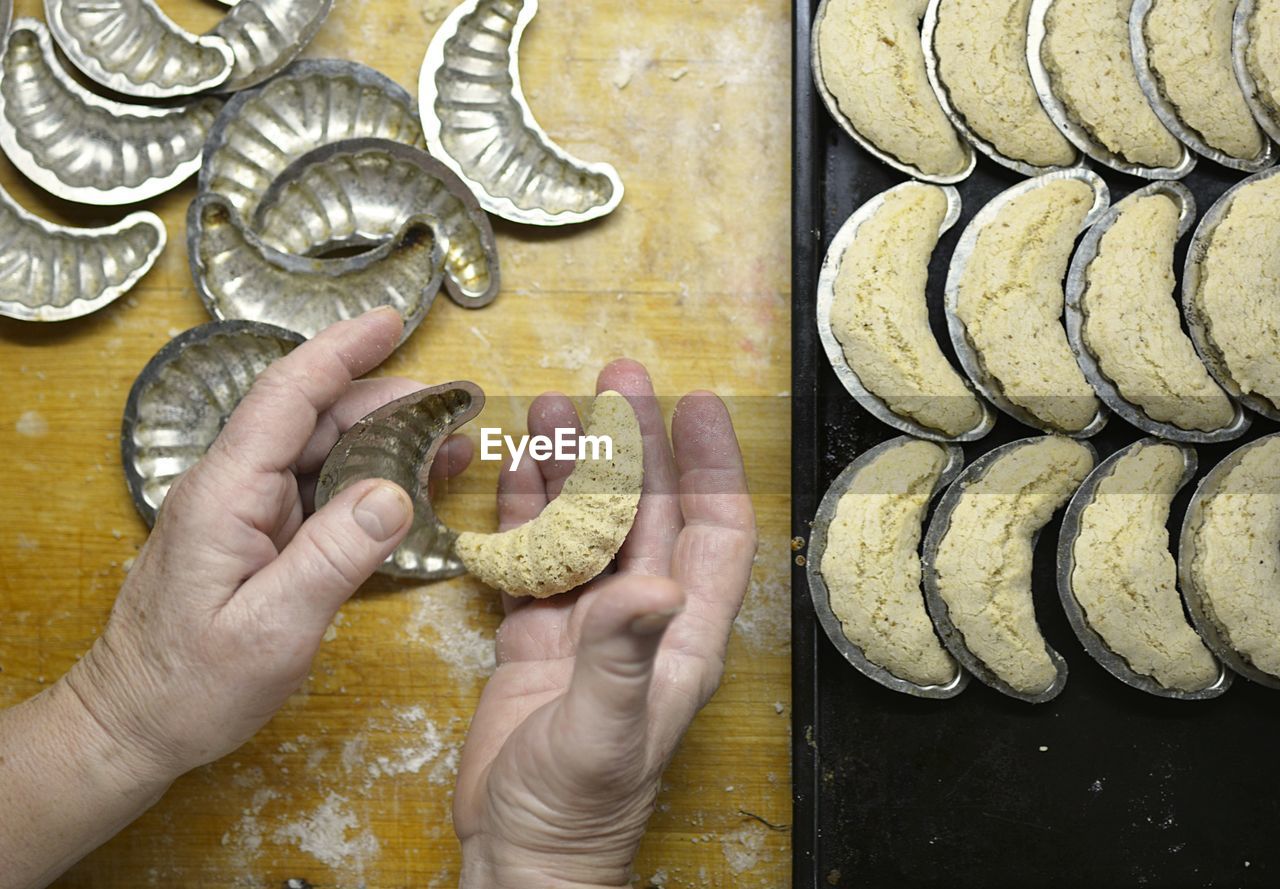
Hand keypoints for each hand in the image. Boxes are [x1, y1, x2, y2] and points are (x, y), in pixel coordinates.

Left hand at [62, 308, 469, 784]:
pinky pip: (317, 491)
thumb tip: (394, 495)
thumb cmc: (190, 685)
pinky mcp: (255, 536)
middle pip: (314, 419)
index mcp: (227, 494)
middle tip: (456, 409)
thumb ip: (332, 558)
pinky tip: (406, 491)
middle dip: (387, 402)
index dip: (340, 352)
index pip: (287, 398)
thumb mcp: (270, 630)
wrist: (132, 723)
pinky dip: (367, 482)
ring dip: (384, 442)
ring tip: (448, 446)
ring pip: (320, 452)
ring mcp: (243, 511)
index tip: (390, 322)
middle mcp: (233, 488)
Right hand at [453, 360, 756, 888]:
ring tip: (553, 408)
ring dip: (574, 468)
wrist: (521, 854)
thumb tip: (656, 581)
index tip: (698, 405)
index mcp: (680, 634)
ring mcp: (586, 625)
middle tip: (616, 380)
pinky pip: (533, 558)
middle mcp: (640, 618)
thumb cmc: (579, 806)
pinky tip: (512, 473)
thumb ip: (626, 652)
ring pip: (586, 525)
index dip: (713, 467)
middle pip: (646, 510)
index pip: (714, 531)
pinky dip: (522, 515)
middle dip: (635, 444)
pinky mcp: (537, 638)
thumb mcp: (605, 728)